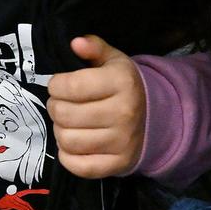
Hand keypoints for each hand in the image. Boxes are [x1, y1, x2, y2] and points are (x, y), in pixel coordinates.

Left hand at [47, 35, 145, 178]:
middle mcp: (124, 112)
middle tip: (61, 104)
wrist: (155, 118)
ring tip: (67, 122)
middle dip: (55, 107)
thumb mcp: (112, 61)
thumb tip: (76, 43)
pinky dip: (67, 156)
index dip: (56, 85)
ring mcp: (122, 142)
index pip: (71, 86)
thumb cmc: (123, 86)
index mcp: (122, 82)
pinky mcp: (118, 165)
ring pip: (67, 140)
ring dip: (60, 130)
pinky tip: (73, 143)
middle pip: (65, 114)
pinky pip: (78, 166)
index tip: (58, 85)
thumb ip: (94, 48)